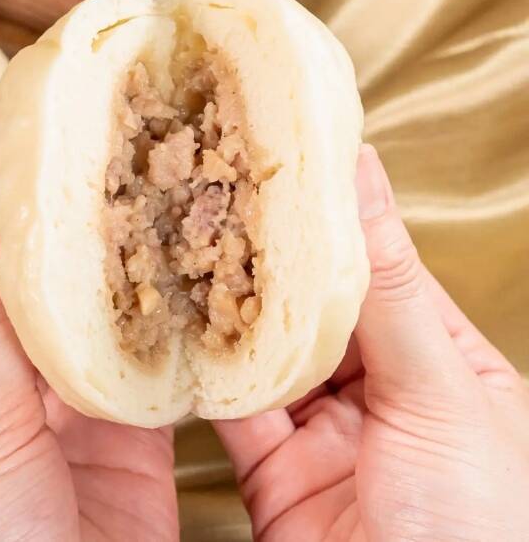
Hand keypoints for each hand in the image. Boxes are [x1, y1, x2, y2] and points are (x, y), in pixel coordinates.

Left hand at [0, 169, 178, 540]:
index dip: (8, 211)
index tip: (44, 146)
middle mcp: (11, 396)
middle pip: (49, 300)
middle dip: (85, 242)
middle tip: (129, 170)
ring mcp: (74, 428)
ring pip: (106, 338)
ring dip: (135, 287)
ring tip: (171, 214)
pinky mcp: (132, 461)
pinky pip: (154, 391)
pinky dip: (176, 349)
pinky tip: (201, 300)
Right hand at [214, 144, 528, 540]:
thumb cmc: (481, 529)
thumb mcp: (442, 396)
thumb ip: (389, 290)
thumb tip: (363, 178)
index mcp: (444, 364)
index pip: (379, 268)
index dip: (332, 214)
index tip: (284, 153)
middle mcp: (383, 395)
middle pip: (313, 309)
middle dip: (265, 258)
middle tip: (216, 192)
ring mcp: (326, 437)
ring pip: (266, 357)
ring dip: (227, 312)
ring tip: (185, 248)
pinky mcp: (276, 478)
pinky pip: (234, 414)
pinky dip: (203, 378)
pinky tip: (178, 334)